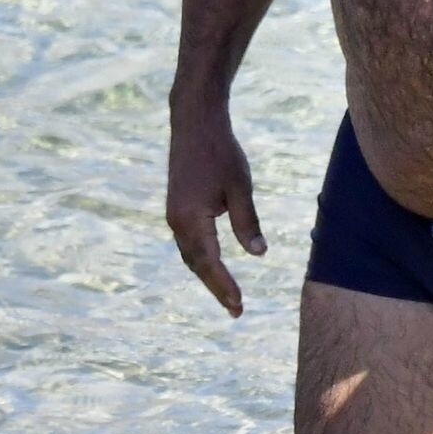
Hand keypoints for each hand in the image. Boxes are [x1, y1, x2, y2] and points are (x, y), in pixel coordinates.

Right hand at [166, 111, 266, 317]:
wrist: (194, 123)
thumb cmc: (221, 152)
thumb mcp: (240, 187)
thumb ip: (247, 223)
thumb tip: (258, 255)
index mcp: (191, 219)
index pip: (210, 262)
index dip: (224, 286)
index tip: (238, 306)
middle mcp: (176, 221)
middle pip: (196, 264)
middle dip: (216, 287)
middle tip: (236, 310)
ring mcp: (173, 215)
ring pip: (190, 254)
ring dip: (207, 275)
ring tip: (227, 295)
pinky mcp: (177, 208)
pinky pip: (188, 242)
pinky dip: (201, 258)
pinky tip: (214, 265)